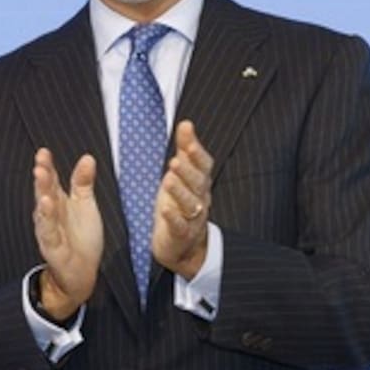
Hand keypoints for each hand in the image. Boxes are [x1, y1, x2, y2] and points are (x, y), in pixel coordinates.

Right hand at [32, 148, 102, 319]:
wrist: (81, 273)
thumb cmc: (81, 238)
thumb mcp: (85, 205)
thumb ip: (83, 182)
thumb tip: (87, 158)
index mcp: (58, 201)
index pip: (52, 180)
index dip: (47, 166)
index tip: (44, 152)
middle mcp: (51, 213)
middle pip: (45, 190)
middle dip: (42, 175)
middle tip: (40, 160)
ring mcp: (49, 229)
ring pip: (43, 208)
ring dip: (41, 192)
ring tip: (41, 176)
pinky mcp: (52, 245)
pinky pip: (48, 229)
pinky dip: (46, 217)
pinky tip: (45, 204)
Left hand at [152, 120, 213, 278]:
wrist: (184, 246)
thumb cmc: (181, 205)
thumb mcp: (182, 176)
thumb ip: (185, 150)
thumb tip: (186, 123)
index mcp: (200, 183)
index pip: (203, 165)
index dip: (197, 153)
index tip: (188, 140)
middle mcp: (200, 199)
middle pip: (197, 183)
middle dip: (187, 171)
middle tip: (175, 161)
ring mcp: (192, 218)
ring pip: (189, 204)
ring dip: (180, 191)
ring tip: (168, 180)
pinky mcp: (180, 234)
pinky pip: (179, 226)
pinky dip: (173, 218)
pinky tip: (165, 209)